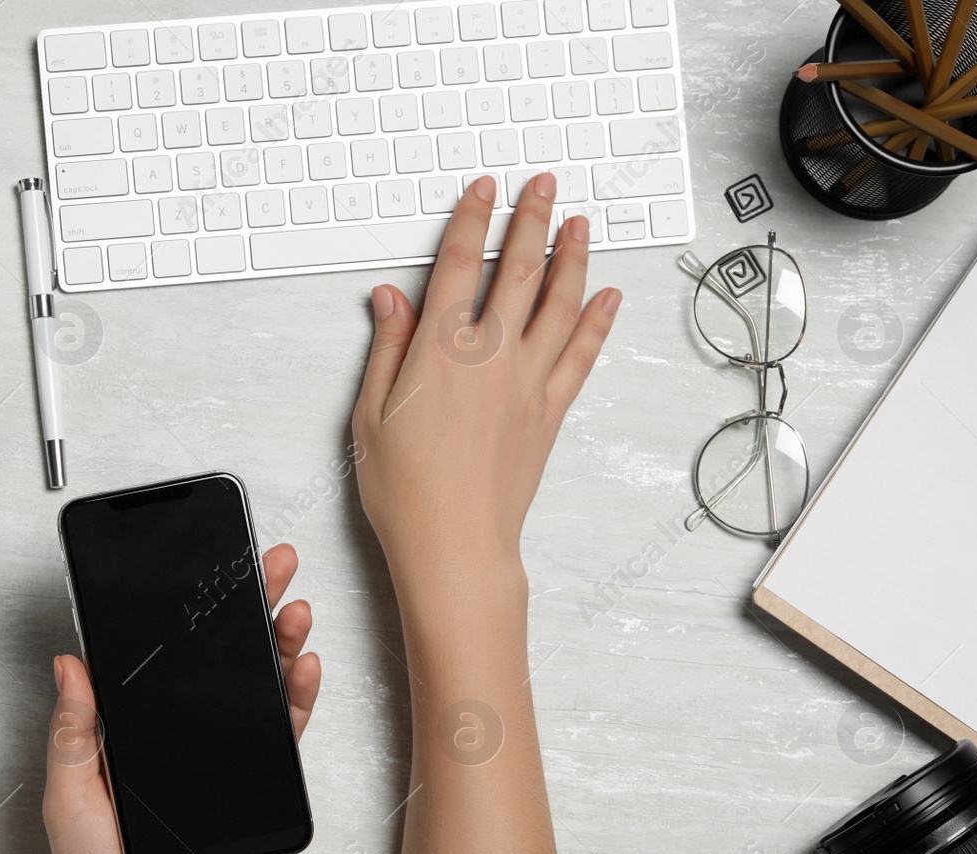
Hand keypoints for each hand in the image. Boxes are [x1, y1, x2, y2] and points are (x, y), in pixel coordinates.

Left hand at [42, 543, 321, 853]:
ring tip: (290, 607)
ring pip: (258, 684)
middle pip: (221, 656)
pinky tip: (303, 665)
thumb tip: (68, 664)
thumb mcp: (67, 795)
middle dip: (247, 605)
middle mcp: (181, 732)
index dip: (185, 611)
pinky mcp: (256, 782)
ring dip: (279, 641)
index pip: (165, 654)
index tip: (200, 570)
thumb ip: (72, 731)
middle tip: (266, 564)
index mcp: (134, 726)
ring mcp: (221, 753)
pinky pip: (284, 733)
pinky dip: (299, 697)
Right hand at [351, 173, 620, 592]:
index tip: (483, 190)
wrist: (455, 545)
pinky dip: (596, 322)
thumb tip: (389, 300)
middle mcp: (490, 357)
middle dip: (532, 220)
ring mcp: (527, 382)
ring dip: (572, 257)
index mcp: (440, 351)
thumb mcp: (370, 416)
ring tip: (579, 224)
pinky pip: (580, 355)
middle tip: (544, 186)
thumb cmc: (405, 492)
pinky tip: (606, 298)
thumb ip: (386, 350)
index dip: (472, 220)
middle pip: (518, 270)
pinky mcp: (550, 412)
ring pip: (558, 303)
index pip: (457, 265)